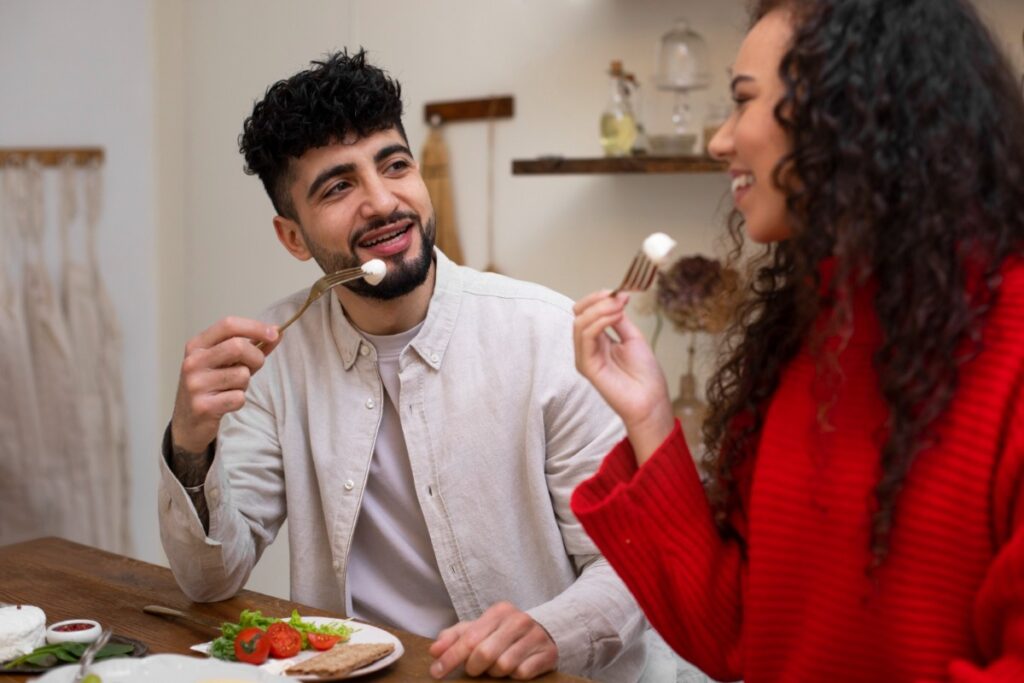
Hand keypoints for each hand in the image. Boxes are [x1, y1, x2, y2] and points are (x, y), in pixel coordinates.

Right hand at [171, 317, 279, 452]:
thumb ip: (251, 346)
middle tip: (254, 368)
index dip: (255, 327)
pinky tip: (226, 403)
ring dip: (245, 383)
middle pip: (238, 346)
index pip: (228, 325)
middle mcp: (193, 361)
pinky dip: (239, 401)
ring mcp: (195, 384)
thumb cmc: (212, 386)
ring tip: (231, 388)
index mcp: (197, 345)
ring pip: (242, 374)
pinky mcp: (202, 406)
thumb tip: (277, 331)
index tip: (275, 333)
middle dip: (256, 358)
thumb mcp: (227, 362)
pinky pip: (239, 397)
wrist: (188, 421)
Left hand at [428, 602, 556, 679]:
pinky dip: (514, 676)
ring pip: (504, 666)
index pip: (469, 638)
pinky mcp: (548, 653)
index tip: (436, 673)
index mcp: (499, 611)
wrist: (545, 632)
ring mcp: (536, 636)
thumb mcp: (480, 629)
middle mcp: (519, 620)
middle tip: (474, 670)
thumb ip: (455, 637)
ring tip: (496, 667)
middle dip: (474, 667)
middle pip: (485, 654)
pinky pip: (523, 674)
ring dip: (495, 673)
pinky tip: (515, 668)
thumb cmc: (504, 633)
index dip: (450, 657)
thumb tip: (434, 650)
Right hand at [573, 291, 673, 463]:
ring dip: (600, 309)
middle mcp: (588, 348)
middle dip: (597, 300)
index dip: (598, 298)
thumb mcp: (632, 337)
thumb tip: (614, 298)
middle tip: (618, 297)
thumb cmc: (644, 375)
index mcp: (598, 340)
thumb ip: (619, 319)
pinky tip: (615, 317)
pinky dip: (599, 322)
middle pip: (579, 315)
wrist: (651, 399)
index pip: (585, 312)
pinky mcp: (586, 366)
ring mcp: (585, 357)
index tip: (618, 291)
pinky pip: (585, 337)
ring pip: (580, 323)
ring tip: (619, 307)